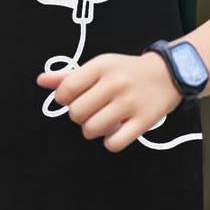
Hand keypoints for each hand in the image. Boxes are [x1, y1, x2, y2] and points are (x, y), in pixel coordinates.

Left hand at [36, 51, 180, 152]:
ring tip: (102, 121)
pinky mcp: (143, 121)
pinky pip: (115, 143)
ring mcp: (130, 103)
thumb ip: (69, 75)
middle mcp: (115, 83)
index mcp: (101, 67)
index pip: (67, 90)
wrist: (168, 74)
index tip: (73, 100)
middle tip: (91, 111)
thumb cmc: (127, 72)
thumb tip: (42, 81)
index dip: (63, 100)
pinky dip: (111, 142)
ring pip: (92, 129)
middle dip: (79, 116)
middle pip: (77, 113)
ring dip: (93, 130)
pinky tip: (115, 132)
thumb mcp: (99, 66)